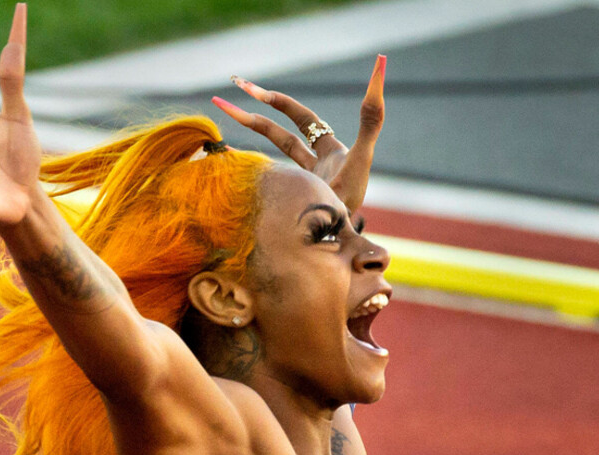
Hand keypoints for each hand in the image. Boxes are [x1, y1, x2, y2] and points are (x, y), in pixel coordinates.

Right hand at [212, 55, 385, 212]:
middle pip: (278, 133)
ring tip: (219, 124)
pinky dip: (246, 167)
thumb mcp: (360, 156)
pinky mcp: (291, 198)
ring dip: (246, 138)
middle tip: (220, 101)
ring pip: (270, 155)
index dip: (277, 102)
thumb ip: (370, 119)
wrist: (338, 240)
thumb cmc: (352, 198)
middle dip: (250, 116)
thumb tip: (378, 69)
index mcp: (329, 149)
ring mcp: (302, 182)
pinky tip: (226, 161)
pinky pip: (265, 178)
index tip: (250, 90)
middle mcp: (314, 162)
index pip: (301, 118)